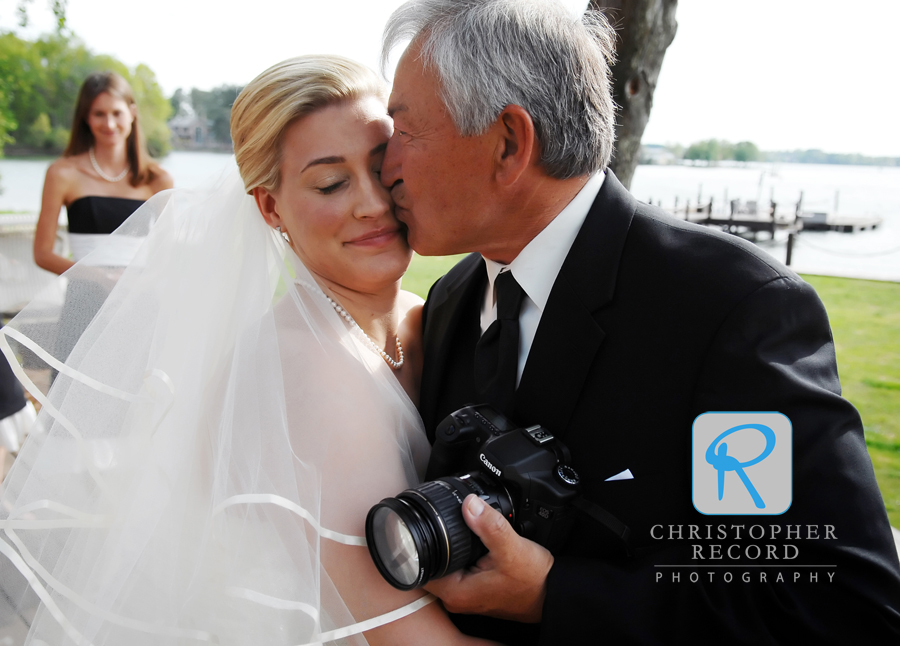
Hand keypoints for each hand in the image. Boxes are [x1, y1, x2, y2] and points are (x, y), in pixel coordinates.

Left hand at [424, 494, 553, 622]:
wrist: (554, 594)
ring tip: (459, 528)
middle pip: (429, 564)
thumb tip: (469, 503)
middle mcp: (457, 597)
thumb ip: (490, 525)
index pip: (419, 566)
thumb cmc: (534, 580)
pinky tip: (472, 541)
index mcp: (456, 592)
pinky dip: (461, 553)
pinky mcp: (476, 589)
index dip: (418, 543)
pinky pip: (458, 567)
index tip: (424, 522)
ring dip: (448, 547)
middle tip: (444, 520)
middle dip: (434, 542)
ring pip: (444, 565)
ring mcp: (466, 594)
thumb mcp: (512, 548)